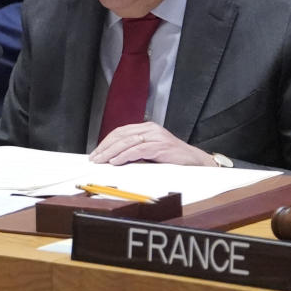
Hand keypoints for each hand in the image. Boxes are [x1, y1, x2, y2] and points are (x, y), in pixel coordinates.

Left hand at [89, 122, 217, 166]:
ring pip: (127, 141)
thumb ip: (136, 151)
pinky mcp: (161, 146)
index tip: (96, 152)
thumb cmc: (173, 159)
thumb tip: (114, 159)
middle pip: (121, 135)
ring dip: (111, 152)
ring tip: (102, 161)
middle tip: (95, 158)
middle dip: (105, 147)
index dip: (106, 142)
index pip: (121, 131)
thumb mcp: (152, 152)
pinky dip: (125, 156)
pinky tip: (116, 161)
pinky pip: (138, 150)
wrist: (195, 162)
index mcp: (147, 128)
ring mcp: (156, 136)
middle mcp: (151, 129)